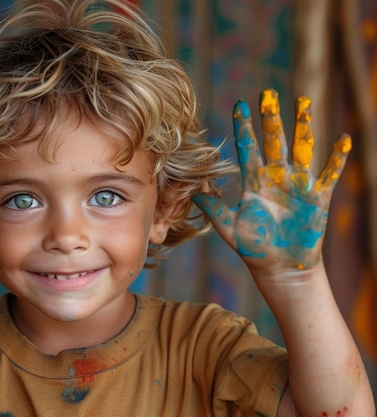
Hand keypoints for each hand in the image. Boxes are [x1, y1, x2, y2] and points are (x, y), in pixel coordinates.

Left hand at [193, 89, 349, 277]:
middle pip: (274, 140)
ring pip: (301, 148)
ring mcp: (298, 185)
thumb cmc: (253, 247)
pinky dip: (337, 158)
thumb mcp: (228, 226)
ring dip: (302, 126)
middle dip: (271, 117)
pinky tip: (342, 139)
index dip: (244, 127)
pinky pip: (329, 174)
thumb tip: (193, 188)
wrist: (280, 267)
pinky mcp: (318, 197)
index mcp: (254, 181)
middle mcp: (276, 177)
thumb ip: (212, 206)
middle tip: (267, 93)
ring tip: (302, 101)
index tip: (239, 104)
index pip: (247, 147)